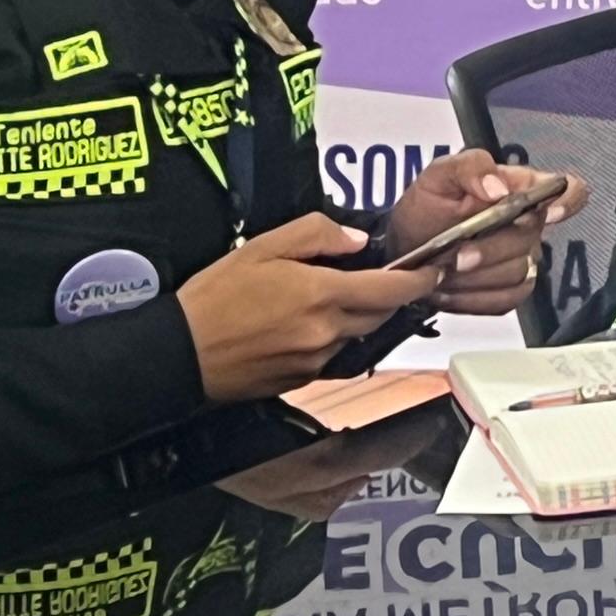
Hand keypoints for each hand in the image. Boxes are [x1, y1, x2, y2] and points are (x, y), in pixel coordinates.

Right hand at [179, 212, 442, 403]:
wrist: (180, 355)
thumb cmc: (214, 299)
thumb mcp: (262, 247)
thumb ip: (316, 235)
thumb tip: (355, 242)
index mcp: (321, 296)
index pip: (391, 290)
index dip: (419, 279)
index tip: (434, 269)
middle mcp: (326, 333)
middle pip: (380, 314)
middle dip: (389, 296)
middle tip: (385, 277)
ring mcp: (315, 361)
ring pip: (358, 335)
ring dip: (360, 316)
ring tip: (337, 296)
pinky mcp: (302, 380)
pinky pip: (334, 356)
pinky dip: (335, 337)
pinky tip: (311, 323)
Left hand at [383, 149, 587, 318]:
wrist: (403, 247)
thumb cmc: (427, 206)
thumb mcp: (438, 174)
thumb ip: (469, 167)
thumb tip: (499, 188)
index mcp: (521, 187)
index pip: (567, 189)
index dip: (568, 201)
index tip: (549, 213)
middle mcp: (529, 224)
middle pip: (532, 239)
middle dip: (492, 250)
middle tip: (456, 256)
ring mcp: (522, 259)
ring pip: (518, 273)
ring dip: (477, 277)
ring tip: (442, 273)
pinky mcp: (510, 290)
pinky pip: (506, 300)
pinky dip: (473, 299)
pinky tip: (448, 291)